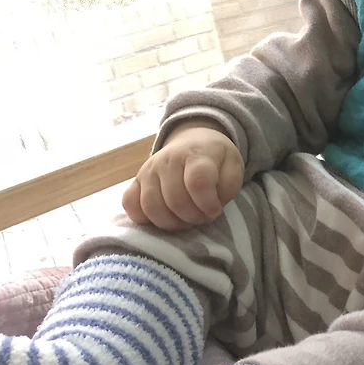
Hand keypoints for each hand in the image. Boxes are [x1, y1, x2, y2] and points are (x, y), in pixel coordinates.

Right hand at [123, 120, 243, 230]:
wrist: (193, 141)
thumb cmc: (216, 160)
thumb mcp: (233, 167)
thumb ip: (228, 187)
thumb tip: (211, 206)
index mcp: (196, 154)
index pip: (198, 182)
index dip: (207, 203)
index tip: (215, 211)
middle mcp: (168, 160)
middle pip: (174, 200)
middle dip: (192, 217)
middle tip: (202, 218)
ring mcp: (148, 170)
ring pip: (151, 207)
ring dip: (171, 223)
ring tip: (186, 221)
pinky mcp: (135, 181)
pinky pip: (130, 204)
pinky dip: (144, 218)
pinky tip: (163, 218)